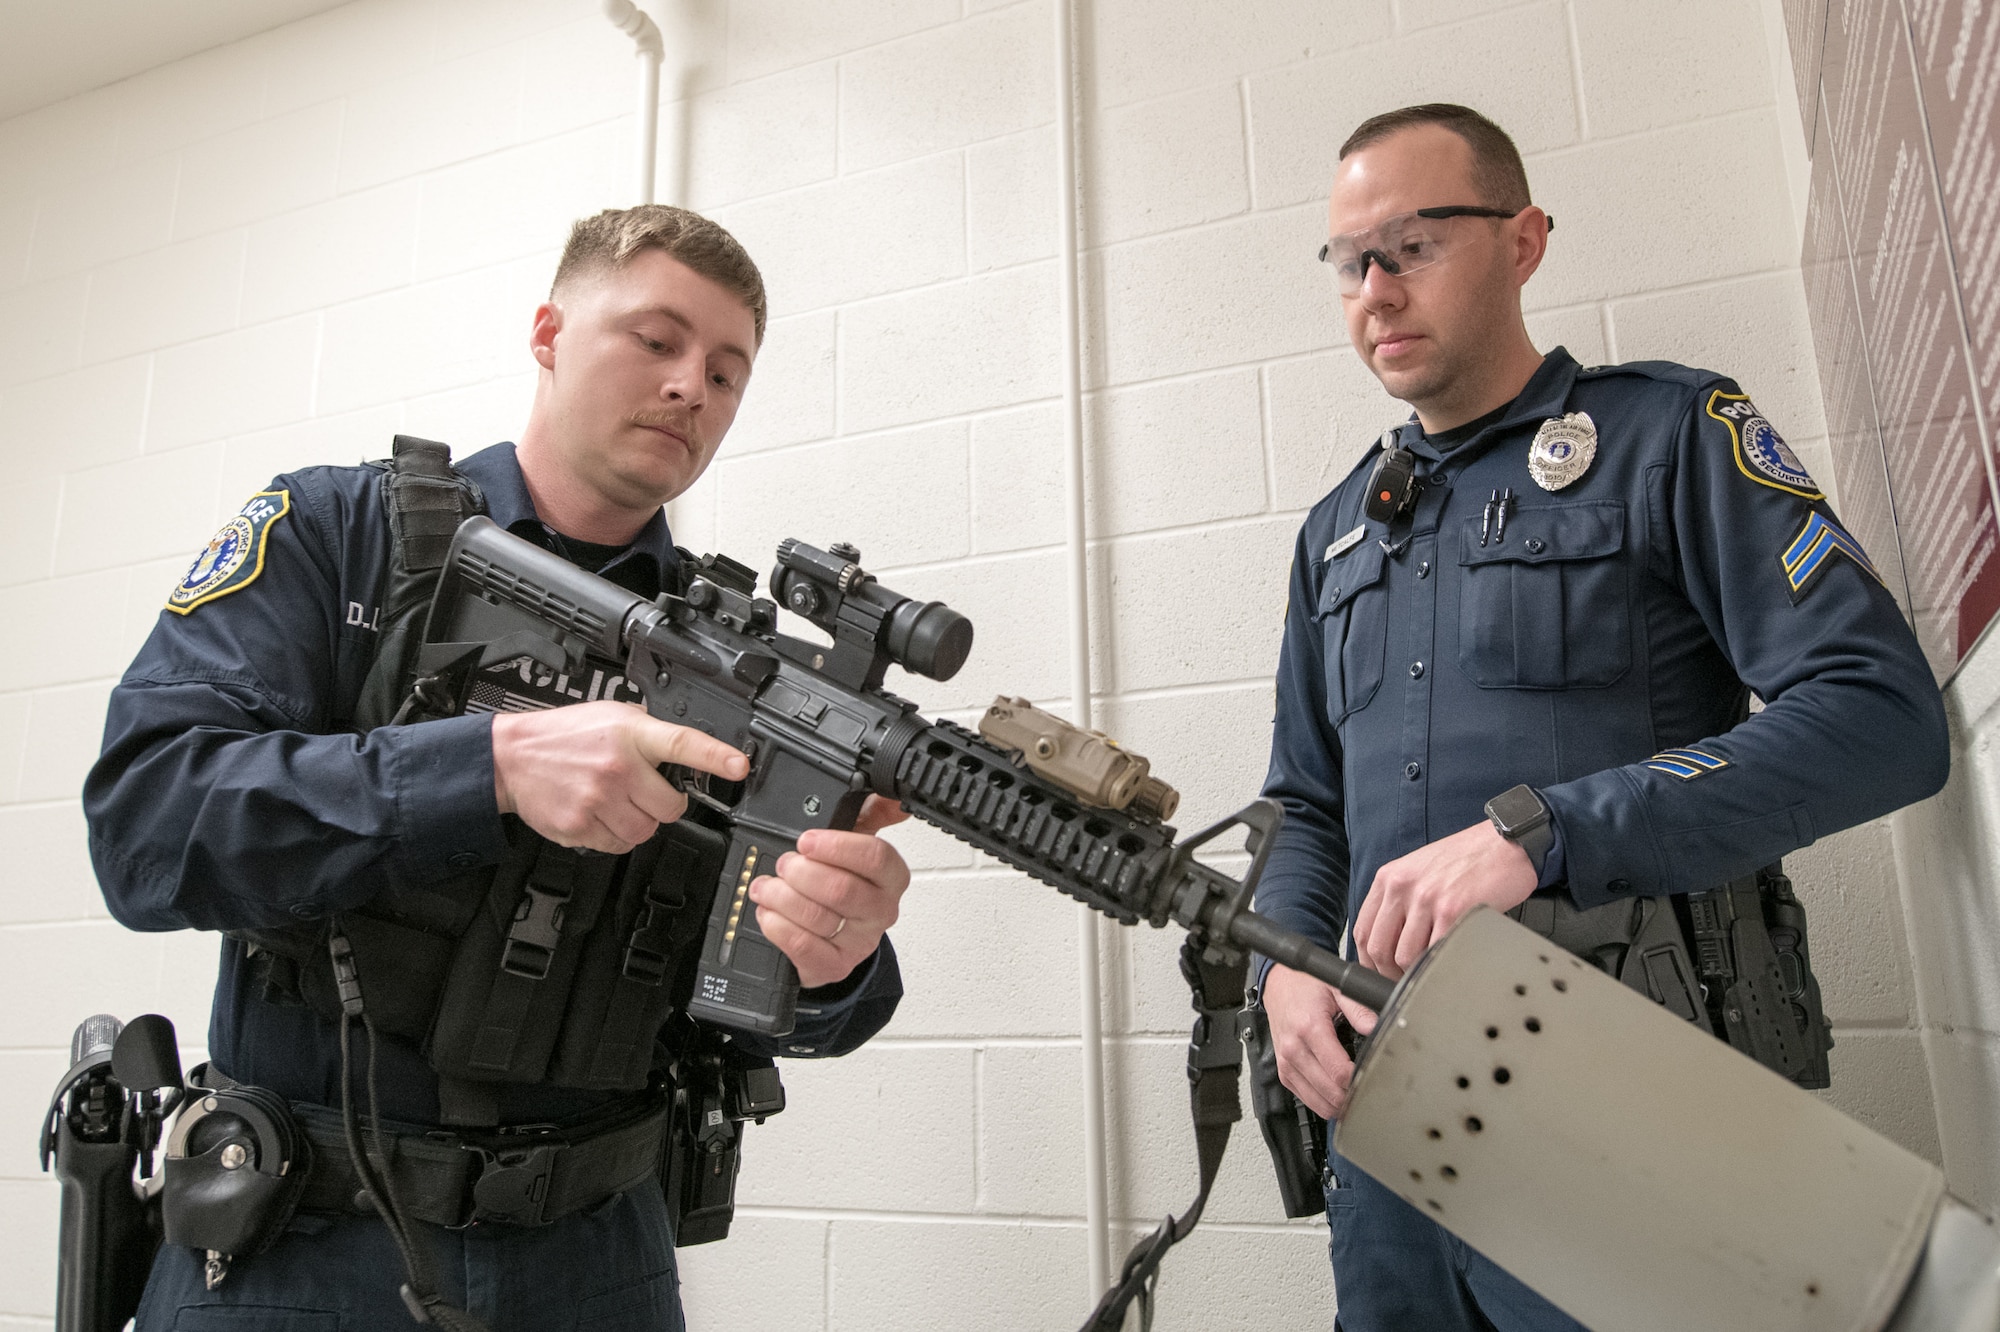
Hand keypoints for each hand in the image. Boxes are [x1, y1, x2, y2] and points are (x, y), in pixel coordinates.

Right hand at [491, 700, 747, 852]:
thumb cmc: (564, 735)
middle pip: (671, 806)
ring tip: (619, 802)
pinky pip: (618, 846)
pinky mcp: (580, 826)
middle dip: (666, 804)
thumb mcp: (613, 716)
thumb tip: (685, 751)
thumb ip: (649, 732)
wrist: (510, 757)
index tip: (740, 767)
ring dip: (641, 822)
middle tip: (647, 792)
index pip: (682, 744)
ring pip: (647, 832)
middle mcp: (616, 766)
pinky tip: (601, 814)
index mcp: (630, 734)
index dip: (715, 757)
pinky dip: (616, 836)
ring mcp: (598, 799)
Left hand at [749, 795, 910, 987]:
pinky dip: (778, 926)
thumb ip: (871, 812)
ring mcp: (858, 942)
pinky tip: (768, 912)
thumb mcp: (855, 844)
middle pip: (842, 890)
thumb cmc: (843, 884)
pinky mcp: (833, 966)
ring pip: (818, 917)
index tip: (807, 840)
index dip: (837, 846)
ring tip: (764, 886)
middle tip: (783, 864)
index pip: (875, 858)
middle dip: (802, 873)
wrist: (835, 937)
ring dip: (782, 897)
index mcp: (891, 877)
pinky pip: (803, 947)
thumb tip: (891, 794)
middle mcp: (881, 911)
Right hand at [1263, 963, 1377, 1119]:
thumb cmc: (1306, 985)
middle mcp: (1294, 1050)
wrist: (1278, 984)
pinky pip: (1306, 1100)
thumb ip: (1359, 1009)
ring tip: (1355, 1095)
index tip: (1373, 1077)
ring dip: (1339, 1105)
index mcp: (1309, 1029)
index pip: (1339, 1072)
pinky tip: (1337, 1094)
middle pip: (1330, 1094)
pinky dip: (1324, 1103)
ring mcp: (1286, 1063)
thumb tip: (1378, 1028)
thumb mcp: (1336, 987)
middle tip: (1369, 1089)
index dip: (1360, 1081)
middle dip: (1353, 1097)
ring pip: (1318, 1103)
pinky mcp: (1283, 1073)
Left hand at [1353, 819, 1537, 979]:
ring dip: (1416, 972)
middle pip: (1379, 949)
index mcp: (1389, 878)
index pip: (1363, 931)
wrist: (1503, 846)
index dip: (1368, 962)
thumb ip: (1399, 904)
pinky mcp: (1452, 911)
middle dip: (1389, 974)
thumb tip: (1389, 944)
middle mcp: (1402, 887)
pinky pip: (1435, 952)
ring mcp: (1426, 900)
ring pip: (1405, 956)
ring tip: (1431, 969)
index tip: (1379, 974)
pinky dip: (1440, 964)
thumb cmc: (1465, 859)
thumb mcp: (1418, 872)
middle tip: (1404, 982)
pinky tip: (1448, 960)